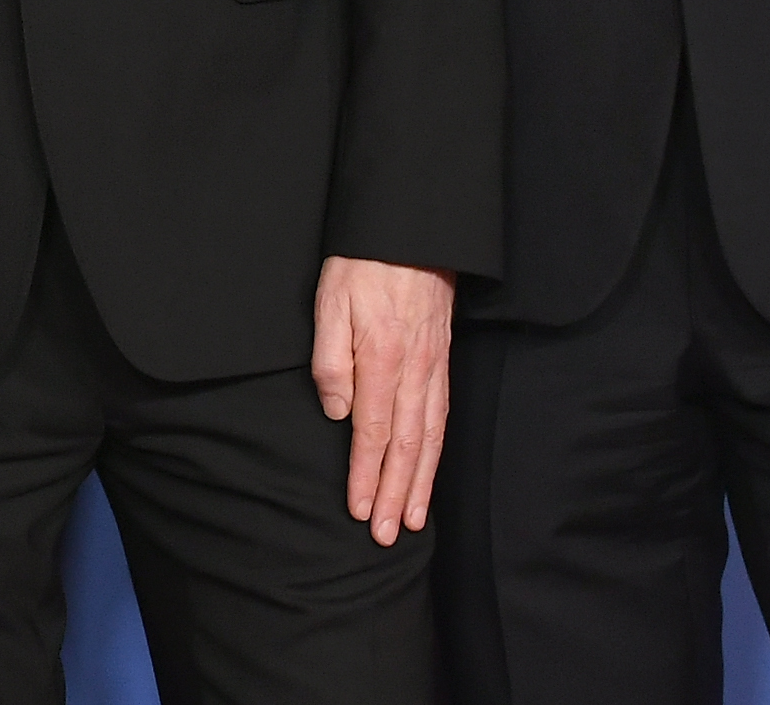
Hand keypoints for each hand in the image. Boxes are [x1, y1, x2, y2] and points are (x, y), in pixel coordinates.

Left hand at [312, 256, 454, 544]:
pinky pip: (441, 418)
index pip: (372, 432)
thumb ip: (331, 360)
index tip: (361, 511)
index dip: (367, 475)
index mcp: (383, 359)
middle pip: (405, 446)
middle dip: (397, 495)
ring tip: (414, 520)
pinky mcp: (441, 363)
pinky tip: (428, 471)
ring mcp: (433, 369)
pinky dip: (435, 453)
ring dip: (420, 483)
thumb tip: (338, 413)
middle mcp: (414, 371)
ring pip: (428, 438)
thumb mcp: (328, 303)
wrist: (411, 232)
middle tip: (389, 536)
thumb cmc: (362, 265)